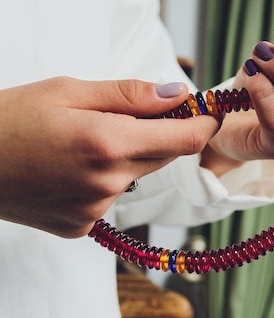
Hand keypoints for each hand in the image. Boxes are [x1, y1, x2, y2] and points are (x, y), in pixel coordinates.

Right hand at [0, 77, 219, 237]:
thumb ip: (131, 95)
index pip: (184, 140)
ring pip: (136, 178)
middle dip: (158, 136)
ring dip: (127, 159)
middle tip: (128, 116)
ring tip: (83, 143)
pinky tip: (70, 170)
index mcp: (108, 144)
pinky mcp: (81, 227)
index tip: (209, 113)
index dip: (203, 125)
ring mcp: (94, 210)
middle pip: (163, 158)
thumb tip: (178, 95)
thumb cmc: (9, 117)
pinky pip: (111, 199)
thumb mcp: (68, 90)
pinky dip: (104, 181)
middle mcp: (107, 183)